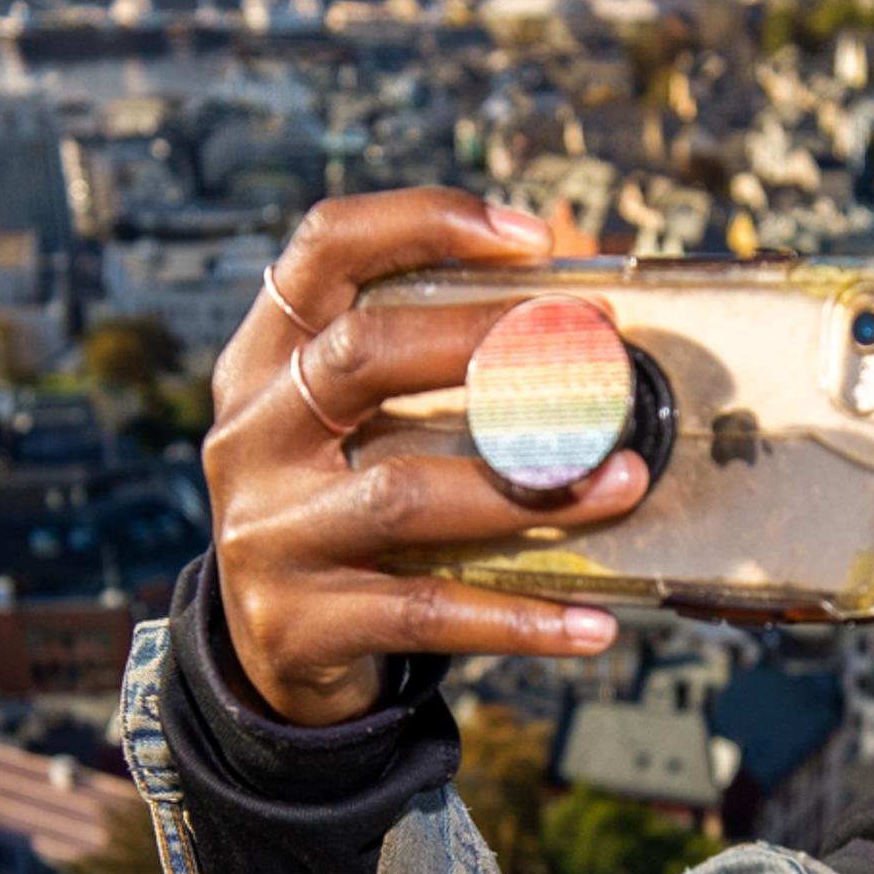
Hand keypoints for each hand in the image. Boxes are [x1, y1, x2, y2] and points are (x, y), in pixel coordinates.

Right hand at [202, 188, 647, 725]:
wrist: (279, 651)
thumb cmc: (350, 510)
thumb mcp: (363, 426)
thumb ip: (435, 365)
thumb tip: (584, 314)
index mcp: (266, 361)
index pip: (324, 249)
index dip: (423, 222)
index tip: (533, 240)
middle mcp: (250, 435)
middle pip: (360, 356)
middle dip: (485, 343)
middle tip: (595, 352)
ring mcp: (265, 530)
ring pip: (402, 492)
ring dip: (528, 487)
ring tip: (623, 480)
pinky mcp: (298, 621)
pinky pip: (425, 611)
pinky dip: (518, 617)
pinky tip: (593, 624)